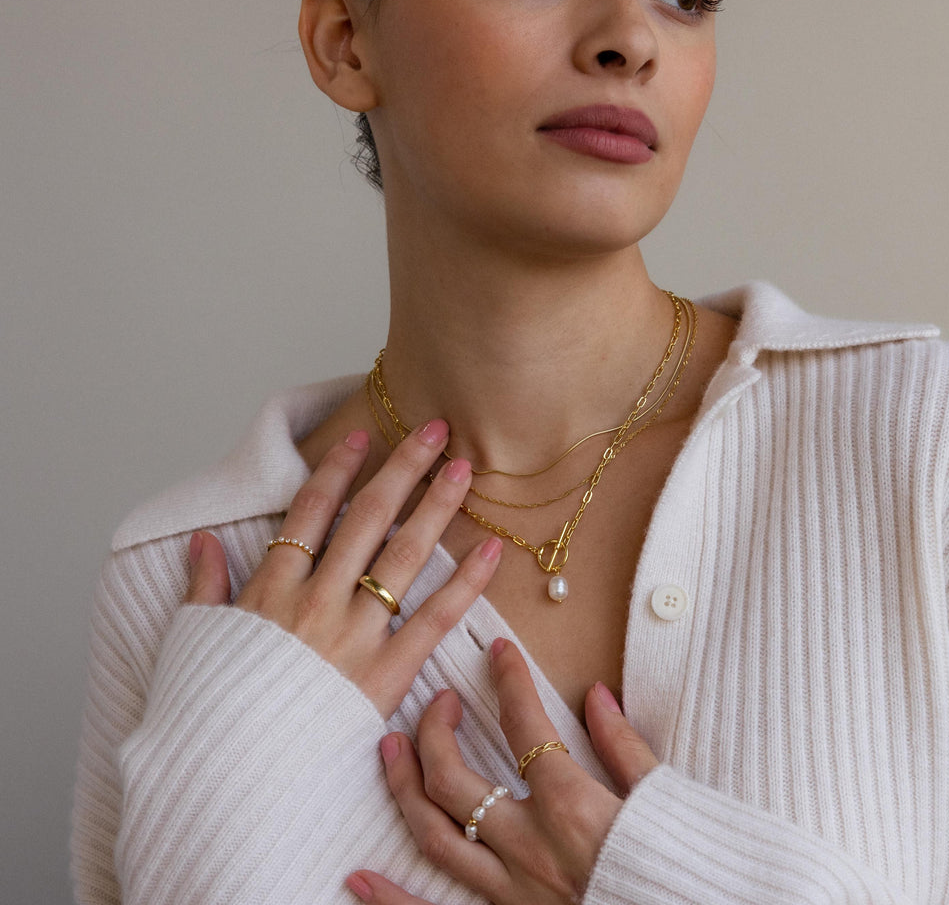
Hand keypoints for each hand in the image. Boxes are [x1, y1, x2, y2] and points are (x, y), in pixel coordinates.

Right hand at [184, 421, 502, 717]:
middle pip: (367, 519)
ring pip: (403, 557)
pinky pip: (432, 620)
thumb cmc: (210, 710)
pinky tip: (490, 553)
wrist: (227, 779)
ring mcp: (353, 635)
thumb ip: (204, 584)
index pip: (309, 512)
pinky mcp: (385, 674)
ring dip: (435, 508)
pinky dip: (464, 585)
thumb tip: (204, 540)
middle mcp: (316, 601)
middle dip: (402, 469)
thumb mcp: (196, 639)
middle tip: (435, 431)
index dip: (337, 470)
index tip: (362, 436)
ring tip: (463, 470)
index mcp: (271, 589)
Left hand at [349, 638, 659, 904]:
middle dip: (435, 730)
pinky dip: (392, 899)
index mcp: (571, 804)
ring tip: (388, 750)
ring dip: (404, 789)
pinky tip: (357, 877)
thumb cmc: (679, 865)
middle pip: (455, 778)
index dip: (508, 678)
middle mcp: (529, 844)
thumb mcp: (662, 798)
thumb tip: (596, 694)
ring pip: (436, 836)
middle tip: (437, 702)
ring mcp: (511, 891)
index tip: (499, 650)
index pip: (524, 722)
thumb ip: (624, 745)